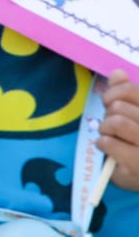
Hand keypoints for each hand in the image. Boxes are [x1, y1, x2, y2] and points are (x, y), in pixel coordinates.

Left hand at [100, 70, 138, 190]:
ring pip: (116, 122)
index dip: (114, 92)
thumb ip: (128, 93)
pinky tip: (106, 147)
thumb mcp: (136, 115)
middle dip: (108, 113)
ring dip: (105, 127)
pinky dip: (102, 142)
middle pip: (120, 107)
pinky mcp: (137, 163)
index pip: (132, 91)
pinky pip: (109, 142)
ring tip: (108, 134)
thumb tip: (117, 73)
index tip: (109, 100)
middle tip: (110, 123)